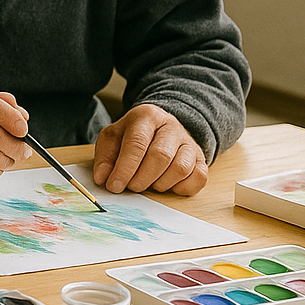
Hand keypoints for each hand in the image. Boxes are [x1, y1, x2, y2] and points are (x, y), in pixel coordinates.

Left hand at [93, 104, 207, 194]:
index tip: (114, 186)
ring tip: (148, 184)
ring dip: (160, 184)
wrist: (161, 129)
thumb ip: (105, 157)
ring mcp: (189, 143)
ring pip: (180, 169)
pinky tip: (167, 185)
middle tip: (131, 187)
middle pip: (160, 156)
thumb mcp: (113, 138)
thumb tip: (102, 178)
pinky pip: (198, 178)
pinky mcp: (202, 159)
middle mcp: (171, 126)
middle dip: (142, 178)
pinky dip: (181, 188)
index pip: (136, 144)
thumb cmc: (133, 136)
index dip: (124, 168)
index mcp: (146, 116)